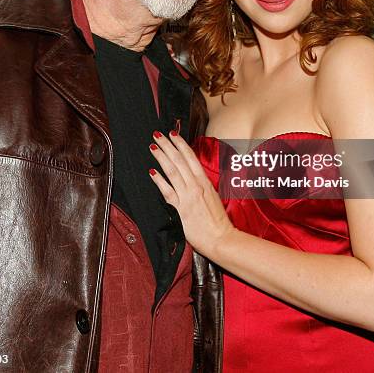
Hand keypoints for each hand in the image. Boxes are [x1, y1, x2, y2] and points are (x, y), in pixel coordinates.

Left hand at [148, 131, 234, 257]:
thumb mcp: (213, 197)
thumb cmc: (218, 221)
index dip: (181, 145)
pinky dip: (159, 180)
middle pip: (179, 161)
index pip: (191, 158)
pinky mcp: (181, 209)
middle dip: (168, 146)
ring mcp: (188, 196)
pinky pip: (168, 191)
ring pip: (173, 172)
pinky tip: (151, 172)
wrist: (221, 239)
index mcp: (205, 182)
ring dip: (161, 157)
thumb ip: (203, 186)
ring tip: (153, 147)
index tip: (173, 135)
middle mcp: (196, 186)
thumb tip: (193, 177)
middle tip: (157, 135)